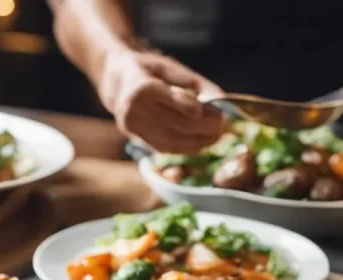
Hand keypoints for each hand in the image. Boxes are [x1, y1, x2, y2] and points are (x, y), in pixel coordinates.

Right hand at [98, 49, 225, 152]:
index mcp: (140, 86)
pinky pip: (165, 149)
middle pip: (175, 123)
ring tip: (218, 137)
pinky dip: (186, 148)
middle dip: (204, 128)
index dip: (194, 108)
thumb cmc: (148, 71)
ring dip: (198, 142)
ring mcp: (133, 128)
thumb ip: (195, 83)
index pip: (171, 100)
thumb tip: (223, 98)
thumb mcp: (170, 67)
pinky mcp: (136, 140)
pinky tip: (202, 145)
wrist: (116, 83)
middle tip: (226, 127)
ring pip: (171, 141)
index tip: (217, 113)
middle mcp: (133, 110)